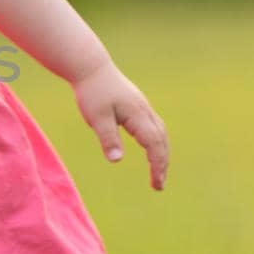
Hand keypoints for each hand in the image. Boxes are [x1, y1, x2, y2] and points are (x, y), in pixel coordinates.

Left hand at [72, 58, 168, 190]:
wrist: (91, 68)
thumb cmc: (92, 92)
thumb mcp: (96, 117)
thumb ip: (107, 138)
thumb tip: (117, 160)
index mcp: (137, 115)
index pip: (154, 144)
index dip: (157, 165)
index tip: (156, 184)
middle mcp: (145, 111)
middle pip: (162, 141)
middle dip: (162, 163)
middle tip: (158, 185)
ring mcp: (143, 107)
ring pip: (160, 133)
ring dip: (162, 153)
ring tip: (158, 171)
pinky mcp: (138, 106)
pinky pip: (154, 127)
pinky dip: (157, 142)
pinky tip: (150, 149)